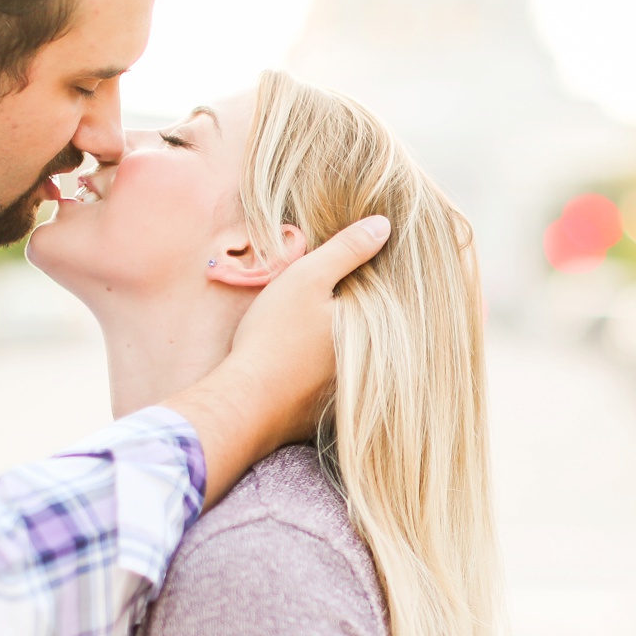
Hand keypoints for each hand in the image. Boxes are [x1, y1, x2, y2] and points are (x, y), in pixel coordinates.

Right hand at [166, 214, 389, 502]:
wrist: (245, 402)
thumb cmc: (275, 337)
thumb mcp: (307, 280)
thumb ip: (346, 250)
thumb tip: (384, 225)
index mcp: (374, 330)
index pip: (390, 300)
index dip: (378, 281)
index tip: (371, 266)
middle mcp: (373, 366)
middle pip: (376, 331)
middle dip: (365, 314)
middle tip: (350, 295)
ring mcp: (351, 392)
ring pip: (358, 357)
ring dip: (348, 344)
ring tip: (324, 324)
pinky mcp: (327, 410)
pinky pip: (335, 382)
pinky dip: (326, 369)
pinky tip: (307, 359)